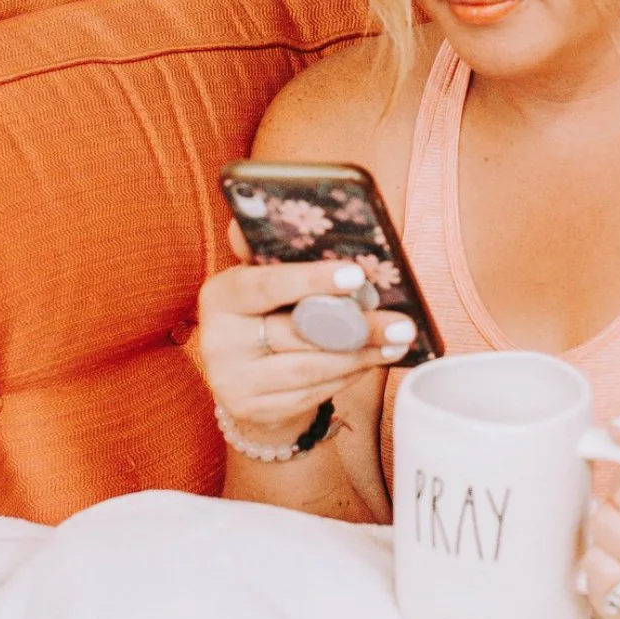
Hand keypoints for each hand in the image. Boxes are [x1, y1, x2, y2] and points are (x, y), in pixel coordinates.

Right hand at [194, 220, 416, 445]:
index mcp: (220, 295)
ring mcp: (234, 381)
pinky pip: (314, 392)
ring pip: (311, 367)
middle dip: (356, 326)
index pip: (263, 284)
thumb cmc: (267, 315)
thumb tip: (283, 207)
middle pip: (296, 331)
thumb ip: (276, 254)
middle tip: (401, 321)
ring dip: (362, 354)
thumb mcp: (264, 282)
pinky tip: (377, 359)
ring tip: (399, 339)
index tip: (354, 274)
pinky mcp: (255, 410)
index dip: (309, 279)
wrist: (247, 381)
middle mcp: (218, 340)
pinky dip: (351, 374)